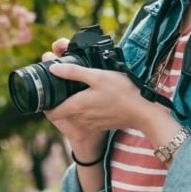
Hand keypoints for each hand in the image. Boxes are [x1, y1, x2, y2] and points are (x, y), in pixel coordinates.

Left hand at [41, 38, 161, 159]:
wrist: (143, 112)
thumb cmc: (122, 92)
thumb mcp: (97, 76)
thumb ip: (73, 72)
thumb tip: (53, 68)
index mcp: (76, 106)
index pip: (51, 112)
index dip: (47, 102)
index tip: (50, 89)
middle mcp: (81, 118)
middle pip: (62, 111)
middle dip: (60, 98)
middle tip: (66, 82)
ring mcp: (91, 123)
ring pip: (74, 114)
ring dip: (74, 103)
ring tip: (80, 87)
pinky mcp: (100, 124)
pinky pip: (86, 116)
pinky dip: (86, 108)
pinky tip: (94, 96)